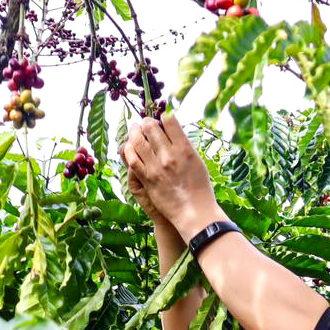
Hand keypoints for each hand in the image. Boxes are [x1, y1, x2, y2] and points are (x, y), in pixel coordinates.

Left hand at [120, 113, 219, 236]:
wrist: (194, 212)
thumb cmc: (200, 187)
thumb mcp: (198, 161)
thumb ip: (184, 146)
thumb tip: (172, 132)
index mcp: (185, 148)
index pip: (170, 120)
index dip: (164, 117)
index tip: (163, 119)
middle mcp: (169, 155)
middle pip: (151, 127)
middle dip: (147, 122)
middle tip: (146, 123)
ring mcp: (156, 167)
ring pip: (138, 140)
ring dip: (134, 132)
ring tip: (135, 130)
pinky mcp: (147, 179)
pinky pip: (132, 159)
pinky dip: (129, 149)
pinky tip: (129, 147)